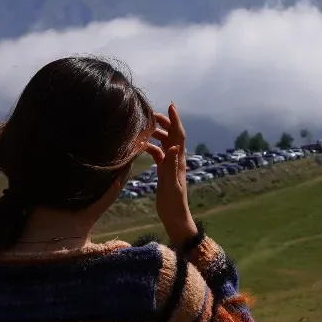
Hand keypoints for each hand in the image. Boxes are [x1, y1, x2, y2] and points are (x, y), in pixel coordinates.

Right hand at [140, 104, 197, 246]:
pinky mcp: (164, 172)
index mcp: (179, 160)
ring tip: (146, 128)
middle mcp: (176, 160)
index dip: (175, 120)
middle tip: (152, 115)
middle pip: (172, 136)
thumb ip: (171, 165)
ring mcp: (170, 165)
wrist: (174, 216)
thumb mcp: (171, 183)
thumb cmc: (173, 202)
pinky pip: (158, 155)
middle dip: (165, 123)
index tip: (171, 105)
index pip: (179, 135)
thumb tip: (174, 146)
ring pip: (165, 144)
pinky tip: (142, 147)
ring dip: (157, 134)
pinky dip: (152, 148)